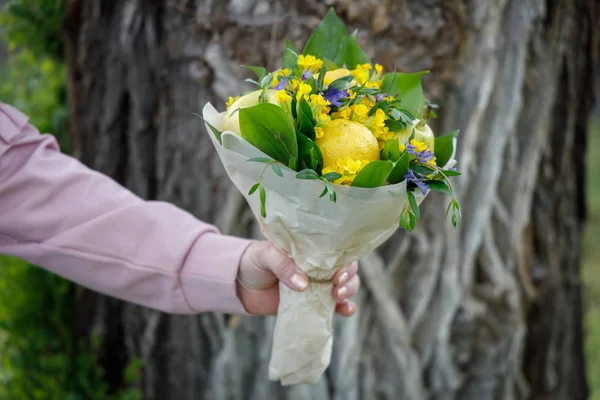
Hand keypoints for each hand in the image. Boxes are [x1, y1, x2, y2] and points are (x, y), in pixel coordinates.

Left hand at [237, 241, 359, 315]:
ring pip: (345, 287)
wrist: (239, 285)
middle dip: (348, 279)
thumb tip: (303, 285)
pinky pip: (334, 308)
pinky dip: (344, 309)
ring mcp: (318, 286)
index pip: (337, 251)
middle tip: (336, 287)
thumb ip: (283, 266)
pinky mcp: (312, 305)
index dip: (344, 261)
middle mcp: (319, 267)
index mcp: (311, 249)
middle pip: (347, 270)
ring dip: (348, 292)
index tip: (337, 273)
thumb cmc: (254, 261)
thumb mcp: (266, 255)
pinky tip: (345, 311)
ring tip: (337, 298)